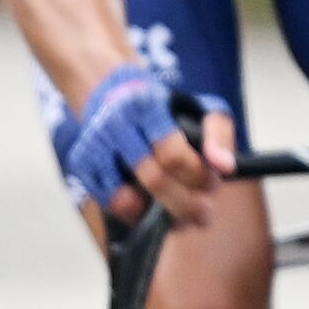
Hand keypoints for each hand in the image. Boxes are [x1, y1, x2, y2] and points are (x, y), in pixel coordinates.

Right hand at [59, 65, 223, 228]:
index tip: (212, 184)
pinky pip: (110, 205)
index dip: (198, 177)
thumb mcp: (198, 105)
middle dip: (185, 205)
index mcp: (145, 107)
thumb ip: (218, 134)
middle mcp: (114, 126)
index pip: (173, 154)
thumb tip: (225, 168)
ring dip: (159, 218)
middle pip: (153, 180)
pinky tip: (154, 211)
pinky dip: (136, 216)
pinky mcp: (82, 166)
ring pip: (126, 201)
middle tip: (204, 216)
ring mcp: (93, 148)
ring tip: (180, 220)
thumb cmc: (160, 105)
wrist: (107, 88)